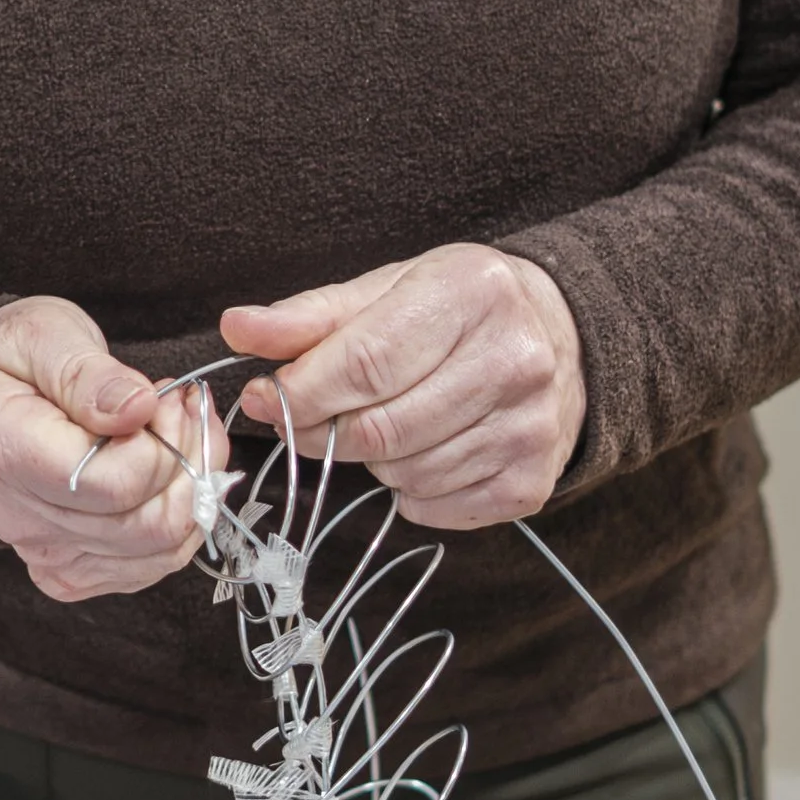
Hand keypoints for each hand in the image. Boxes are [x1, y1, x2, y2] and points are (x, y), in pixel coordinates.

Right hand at [0, 296, 217, 601]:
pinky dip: (179, 519)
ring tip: (178, 435)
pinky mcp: (68, 572)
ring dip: (192, 490)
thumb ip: (90, 374)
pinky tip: (166, 474)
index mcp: (5, 452)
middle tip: (182, 412)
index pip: (116, 483)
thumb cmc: (10, 362)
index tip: (164, 397)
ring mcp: (45, 554)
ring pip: (161, 551)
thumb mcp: (43, 334)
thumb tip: (139, 408)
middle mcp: (21, 519)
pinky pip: (150, 566)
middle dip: (190, 463)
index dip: (164, 441)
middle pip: (146, 526)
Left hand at [220, 245, 585, 528]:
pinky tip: (427, 450)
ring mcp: (530, 427)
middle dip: (329, 433)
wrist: (562, 338)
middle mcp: (514, 360)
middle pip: (379, 431)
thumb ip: (309, 317)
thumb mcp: (387, 291)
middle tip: (321, 419)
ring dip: (375, 461)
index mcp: (472, 294)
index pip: (364, 365)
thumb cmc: (456, 311)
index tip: (266, 398)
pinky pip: (435, 508)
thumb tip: (236, 328)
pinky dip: (412, 490)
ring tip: (393, 423)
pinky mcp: (531, 481)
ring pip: (403, 475)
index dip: (301, 393)